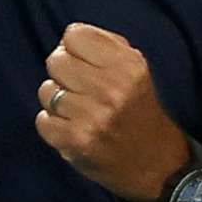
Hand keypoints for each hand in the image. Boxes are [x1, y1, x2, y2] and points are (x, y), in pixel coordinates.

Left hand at [35, 23, 190, 201]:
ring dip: (57, 101)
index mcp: (127, 65)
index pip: (74, 34)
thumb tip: (67, 40)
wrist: (158, 166)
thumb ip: (105, 47)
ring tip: (77, 111)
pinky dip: (52, 125)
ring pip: (47, 91)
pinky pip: (43, 120)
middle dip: (62, 73)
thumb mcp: (136, 71)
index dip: (73, 48)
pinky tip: (71, 129)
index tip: (81, 61)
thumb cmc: (140, 112)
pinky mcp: (77, 142)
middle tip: (78, 88)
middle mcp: (111, 88)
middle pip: (56, 60)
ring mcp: (92, 116)